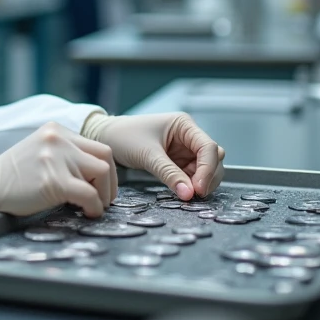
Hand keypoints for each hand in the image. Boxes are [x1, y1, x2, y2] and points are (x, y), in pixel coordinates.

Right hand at [0, 122, 117, 220]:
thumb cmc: (13, 177)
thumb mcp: (41, 152)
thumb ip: (66, 154)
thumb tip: (95, 174)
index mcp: (56, 130)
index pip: (97, 146)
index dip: (106, 169)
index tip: (102, 186)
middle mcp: (58, 139)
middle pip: (105, 156)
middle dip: (110, 181)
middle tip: (104, 198)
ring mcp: (55, 158)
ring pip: (101, 174)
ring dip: (103, 195)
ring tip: (92, 206)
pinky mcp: (53, 180)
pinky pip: (89, 194)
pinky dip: (94, 207)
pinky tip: (87, 213)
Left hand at [83, 113, 224, 200]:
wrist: (106, 138)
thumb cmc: (124, 137)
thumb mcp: (147, 155)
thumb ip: (169, 174)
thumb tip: (189, 194)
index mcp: (184, 125)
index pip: (208, 147)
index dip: (208, 169)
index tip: (199, 189)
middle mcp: (189, 136)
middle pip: (213, 158)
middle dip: (207, 177)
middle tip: (194, 195)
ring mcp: (185, 150)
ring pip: (206, 169)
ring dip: (200, 183)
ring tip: (187, 194)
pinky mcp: (178, 162)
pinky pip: (192, 176)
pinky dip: (191, 185)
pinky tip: (183, 191)